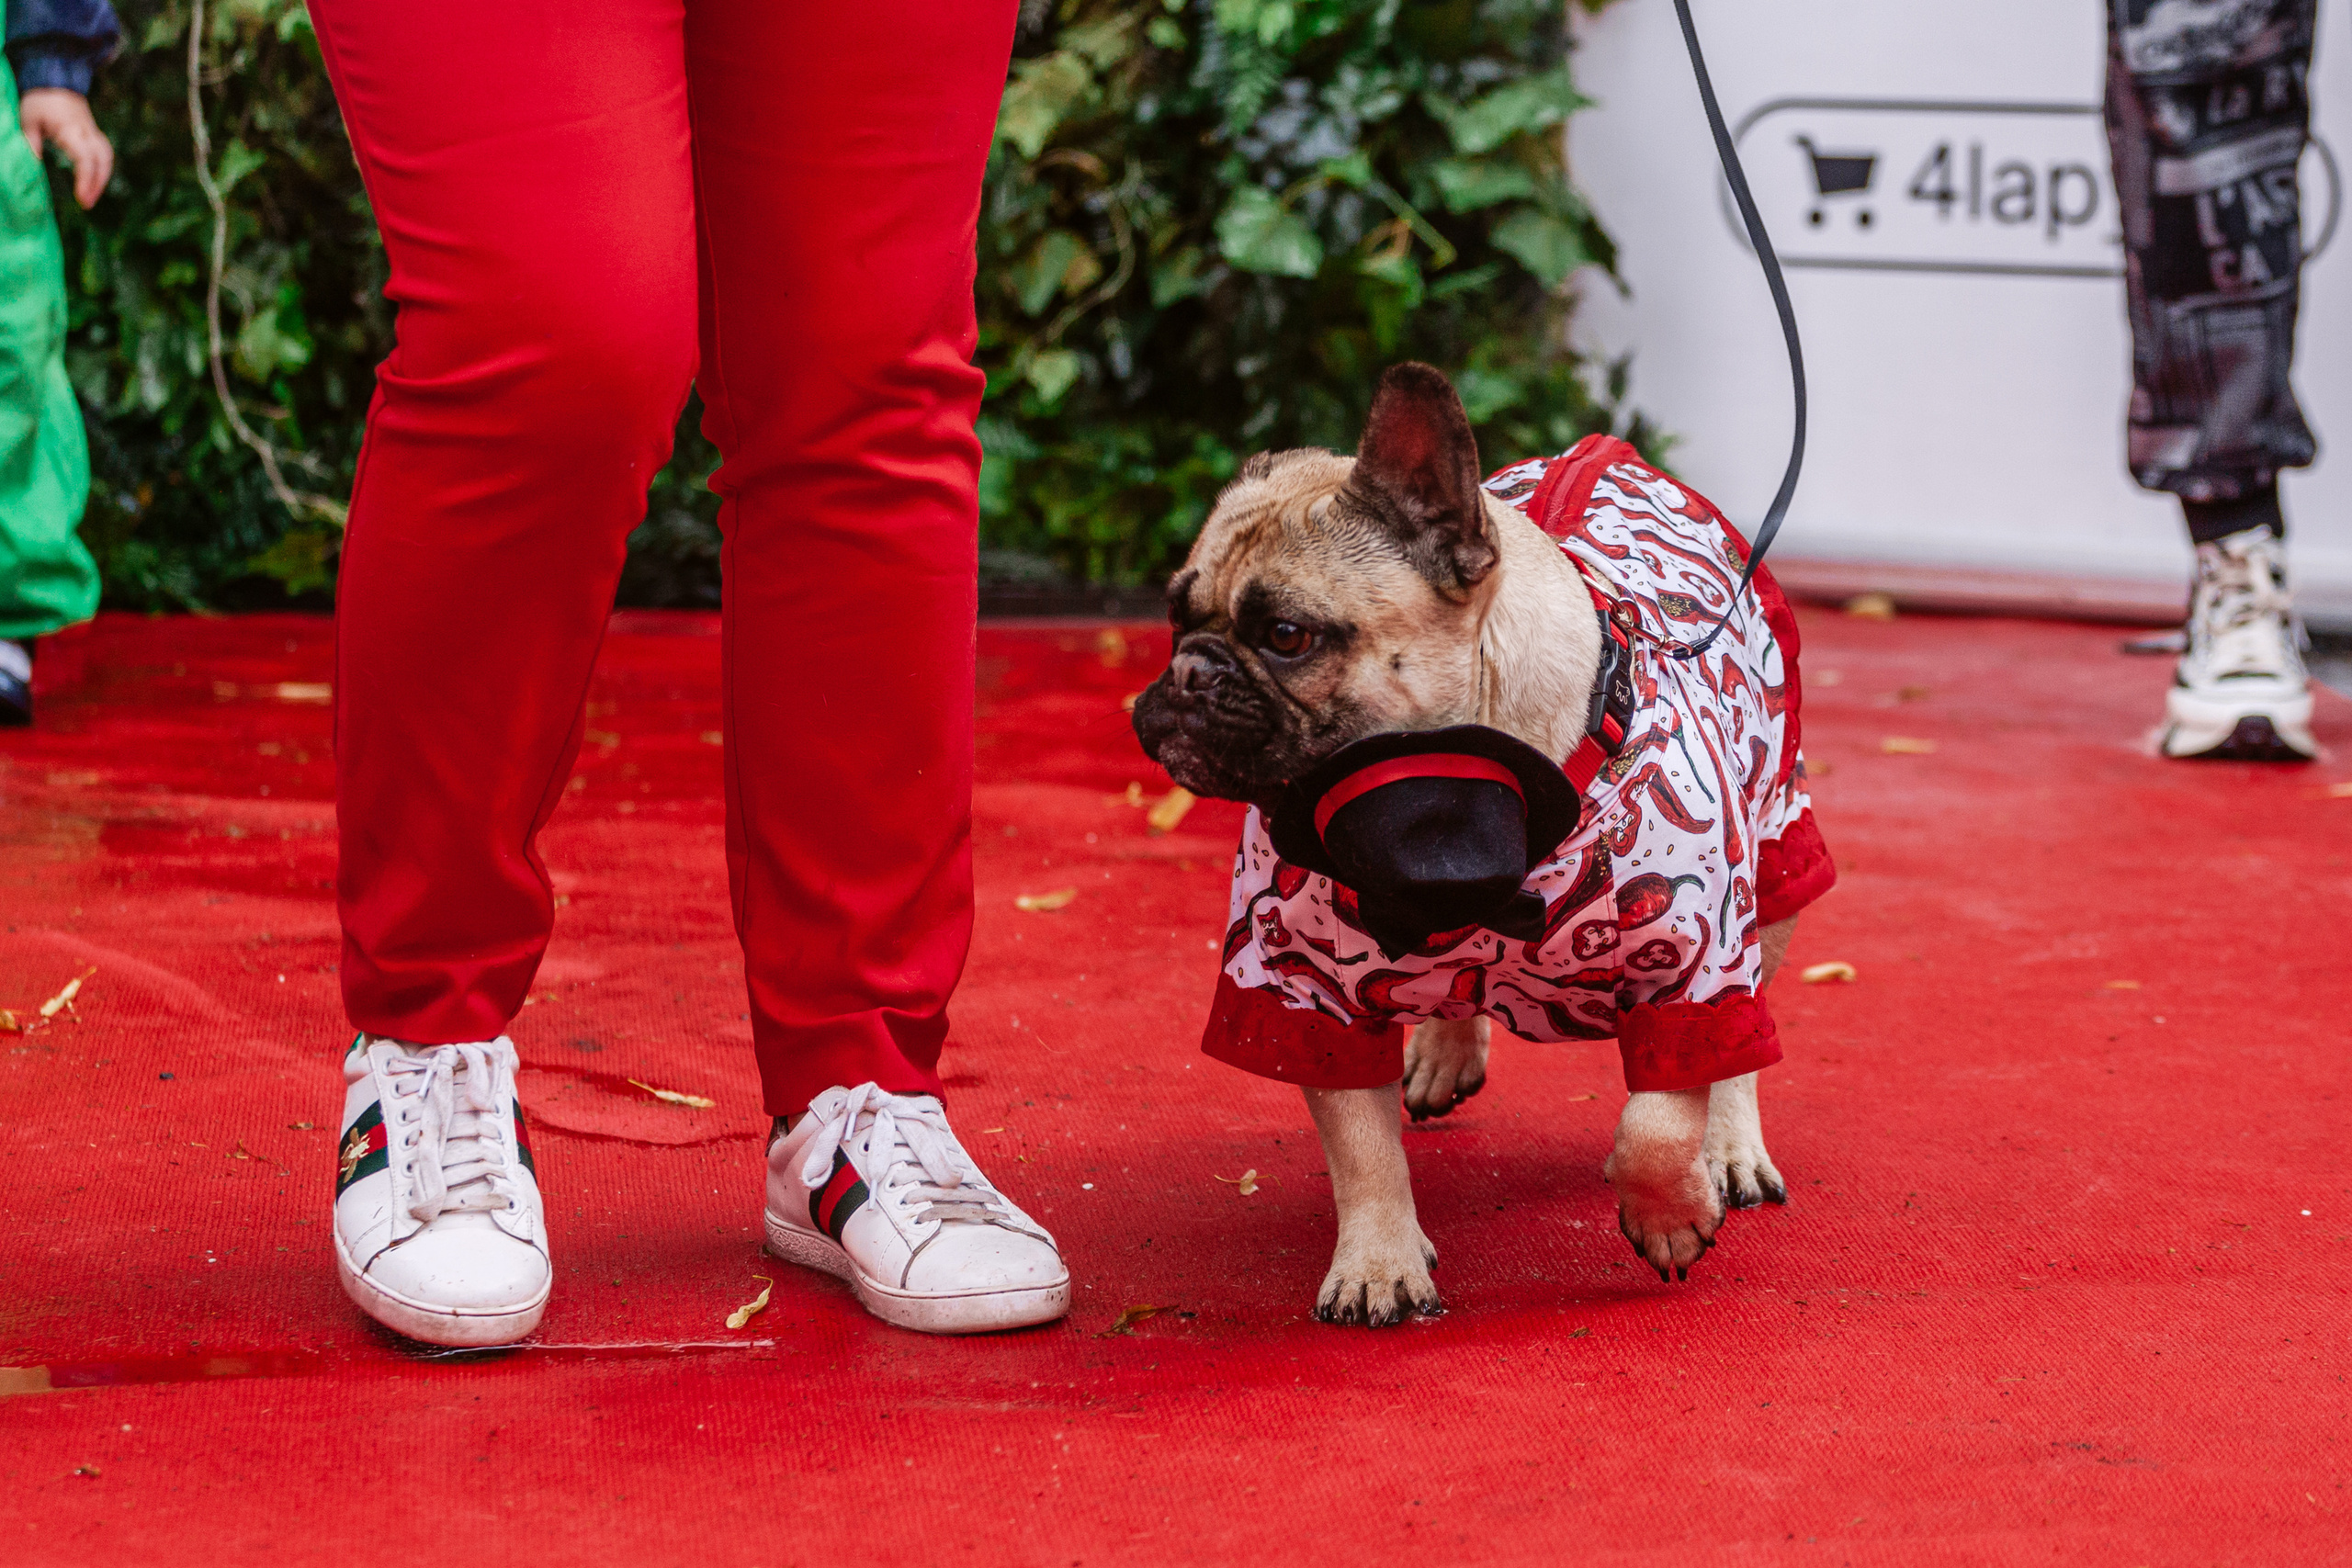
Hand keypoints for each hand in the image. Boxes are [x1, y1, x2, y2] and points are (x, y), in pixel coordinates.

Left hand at [19, 88, 114, 209]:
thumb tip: (35, 166)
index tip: (80, 198)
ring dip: (103, 178)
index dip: (86, 181)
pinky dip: (102, 168)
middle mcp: (87, 132)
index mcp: (71, 130)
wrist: (53, 77)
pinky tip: (93, 178)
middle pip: (103, 162)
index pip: (86, 160)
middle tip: (86, 203)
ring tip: (91, 195)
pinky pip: (104, 152)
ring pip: (107, 158)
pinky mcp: (93, 131)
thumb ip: (32, 143)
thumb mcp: (28, 120)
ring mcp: (93, 131)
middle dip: (97, 184)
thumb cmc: (39, 99)